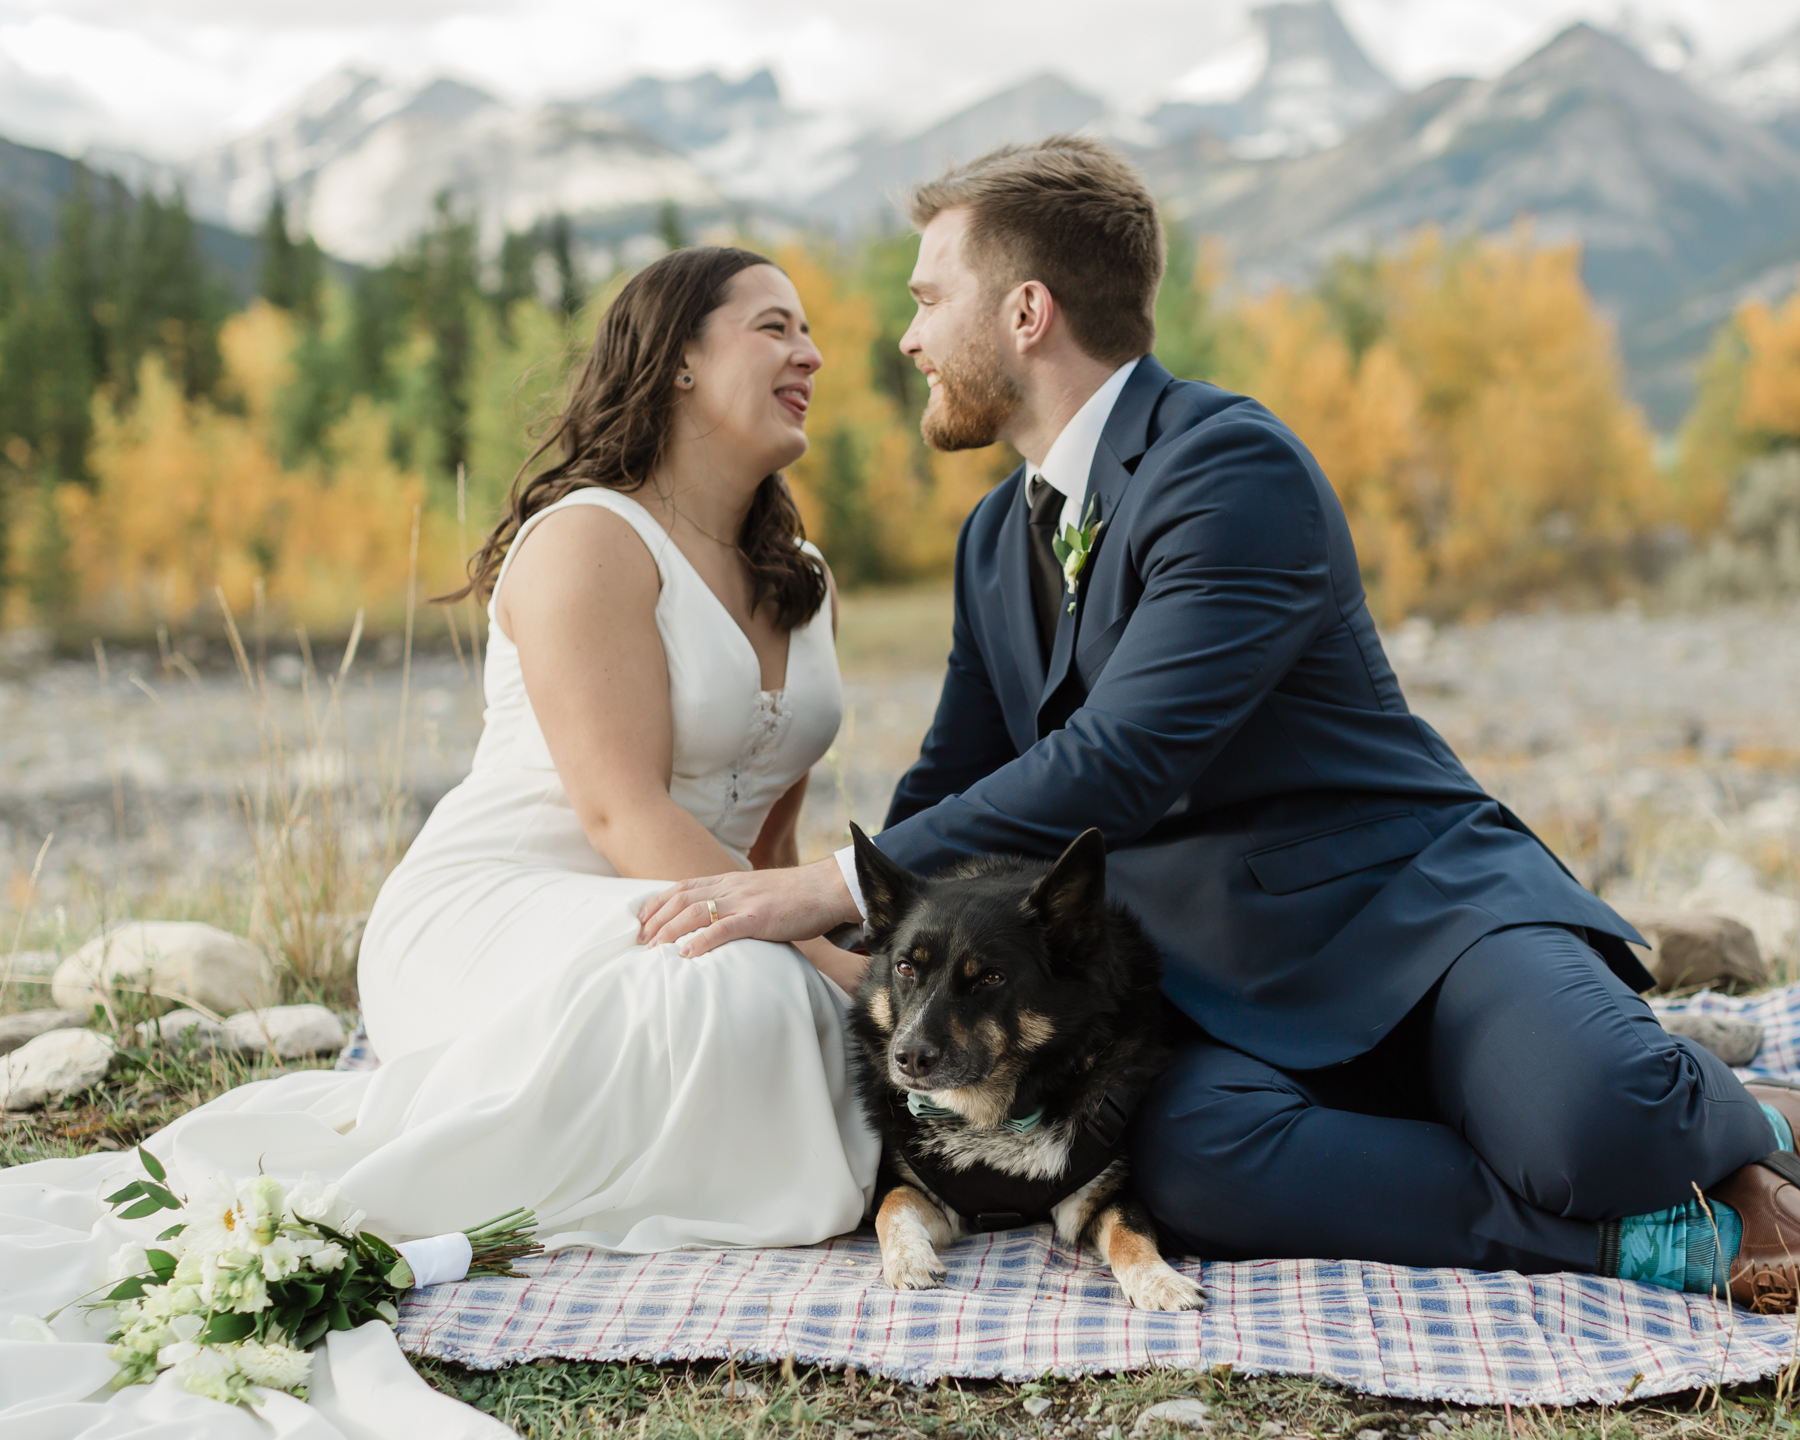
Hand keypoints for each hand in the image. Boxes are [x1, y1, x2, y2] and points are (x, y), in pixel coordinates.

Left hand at [637, 857, 861, 955]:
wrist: (826, 888)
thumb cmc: (796, 896)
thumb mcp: (758, 893)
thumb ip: (737, 903)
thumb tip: (718, 922)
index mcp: (729, 880)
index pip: (682, 887)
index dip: (657, 903)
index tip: (640, 920)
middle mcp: (730, 887)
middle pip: (681, 898)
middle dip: (655, 920)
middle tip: (638, 942)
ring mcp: (744, 901)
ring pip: (695, 911)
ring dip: (669, 930)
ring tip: (653, 949)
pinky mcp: (759, 917)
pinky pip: (724, 928)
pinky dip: (701, 940)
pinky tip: (686, 954)